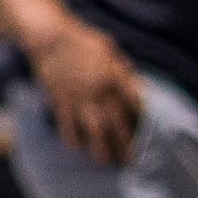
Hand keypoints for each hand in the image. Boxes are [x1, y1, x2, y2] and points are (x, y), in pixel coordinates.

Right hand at [29, 28, 145, 163]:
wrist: (48, 36)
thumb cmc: (81, 39)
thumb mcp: (109, 48)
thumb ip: (124, 69)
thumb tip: (140, 86)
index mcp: (115, 78)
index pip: (134, 105)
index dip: (143, 122)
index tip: (148, 135)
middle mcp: (99, 93)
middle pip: (116, 125)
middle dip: (125, 144)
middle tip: (130, 160)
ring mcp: (78, 98)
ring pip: (93, 130)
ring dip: (100, 148)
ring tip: (105, 162)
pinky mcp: (60, 99)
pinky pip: (67, 123)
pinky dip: (71, 137)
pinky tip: (77, 147)